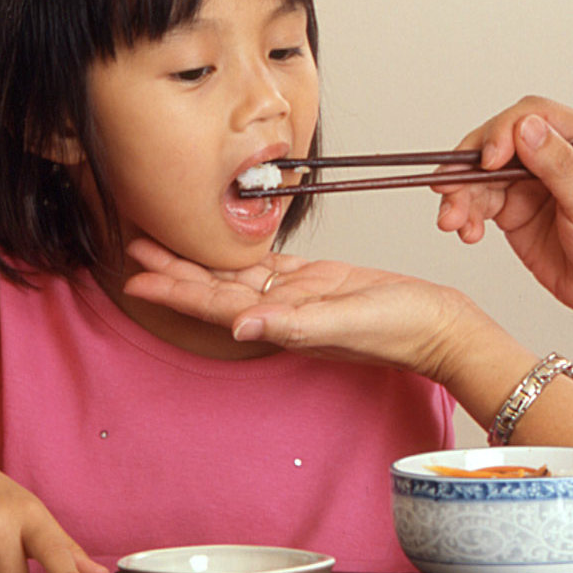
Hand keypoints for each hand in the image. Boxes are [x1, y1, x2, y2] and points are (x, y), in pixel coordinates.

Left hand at [119, 240, 490, 380]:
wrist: (438, 326)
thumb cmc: (399, 330)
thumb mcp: (344, 322)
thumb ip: (293, 325)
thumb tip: (242, 327)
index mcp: (280, 322)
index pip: (215, 304)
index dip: (174, 291)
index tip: (137, 278)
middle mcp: (280, 311)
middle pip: (214, 287)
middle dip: (173, 270)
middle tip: (134, 248)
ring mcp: (297, 296)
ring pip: (235, 275)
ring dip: (198, 261)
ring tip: (163, 242)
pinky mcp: (317, 281)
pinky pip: (267, 265)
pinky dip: (241, 254)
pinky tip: (221, 243)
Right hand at [434, 100, 572, 325]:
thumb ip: (560, 166)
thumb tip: (526, 127)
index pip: (535, 116)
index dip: (504, 132)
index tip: (489, 161)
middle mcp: (555, 154)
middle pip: (499, 141)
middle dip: (470, 165)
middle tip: (450, 188)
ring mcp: (531, 181)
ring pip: (482, 173)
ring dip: (460, 195)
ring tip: (452, 222)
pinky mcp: (514, 208)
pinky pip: (479, 201)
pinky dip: (466, 215)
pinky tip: (467, 232)